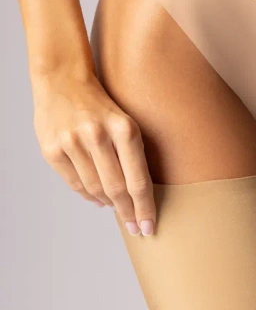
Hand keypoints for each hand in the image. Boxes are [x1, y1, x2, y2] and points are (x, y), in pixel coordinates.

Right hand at [32, 68, 155, 235]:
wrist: (62, 80)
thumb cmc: (101, 106)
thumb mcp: (126, 122)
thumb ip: (133, 155)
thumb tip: (138, 198)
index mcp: (124, 129)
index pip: (138, 181)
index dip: (144, 208)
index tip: (149, 227)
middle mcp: (97, 135)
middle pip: (117, 190)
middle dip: (129, 213)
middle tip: (136, 228)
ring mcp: (72, 142)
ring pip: (95, 189)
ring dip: (109, 204)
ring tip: (118, 210)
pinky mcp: (52, 149)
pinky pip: (74, 183)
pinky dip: (88, 196)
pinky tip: (98, 201)